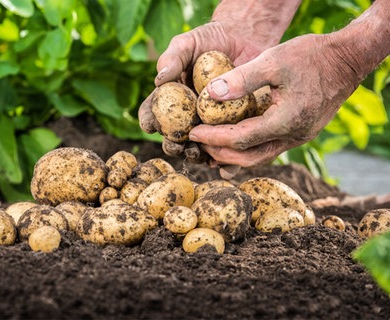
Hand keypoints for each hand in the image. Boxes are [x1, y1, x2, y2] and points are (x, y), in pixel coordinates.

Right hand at [139, 0, 301, 164]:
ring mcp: (211, 125)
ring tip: (200, 154)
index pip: (152, 113)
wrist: (246, 38)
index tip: (151, 125)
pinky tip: (227, 166)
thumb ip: (172, 59)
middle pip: (174, 138)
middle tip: (177, 145)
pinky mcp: (235, 128)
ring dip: (197, 156)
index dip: (149, 121)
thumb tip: (159, 80)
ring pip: (200, 148)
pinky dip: (227, 162)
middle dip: (173, 146)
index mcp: (170, 100)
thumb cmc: (210, 39)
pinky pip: (229, 149)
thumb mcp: (187, 43)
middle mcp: (187, 116)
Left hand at [189, 33, 366, 166]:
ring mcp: (298, 137)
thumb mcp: (274, 60)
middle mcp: (293, 136)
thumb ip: (243, 78)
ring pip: (259, 157)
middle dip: (219, 152)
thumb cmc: (312, 56)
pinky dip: (247, 149)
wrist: (348, 60)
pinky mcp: (299, 133)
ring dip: (232, 155)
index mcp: (286, 121)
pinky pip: (268, 148)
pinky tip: (231, 144)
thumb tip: (211, 94)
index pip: (240, 139)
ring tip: (209, 146)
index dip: (213, 137)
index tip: (192, 132)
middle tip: (197, 141)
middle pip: (248, 157)